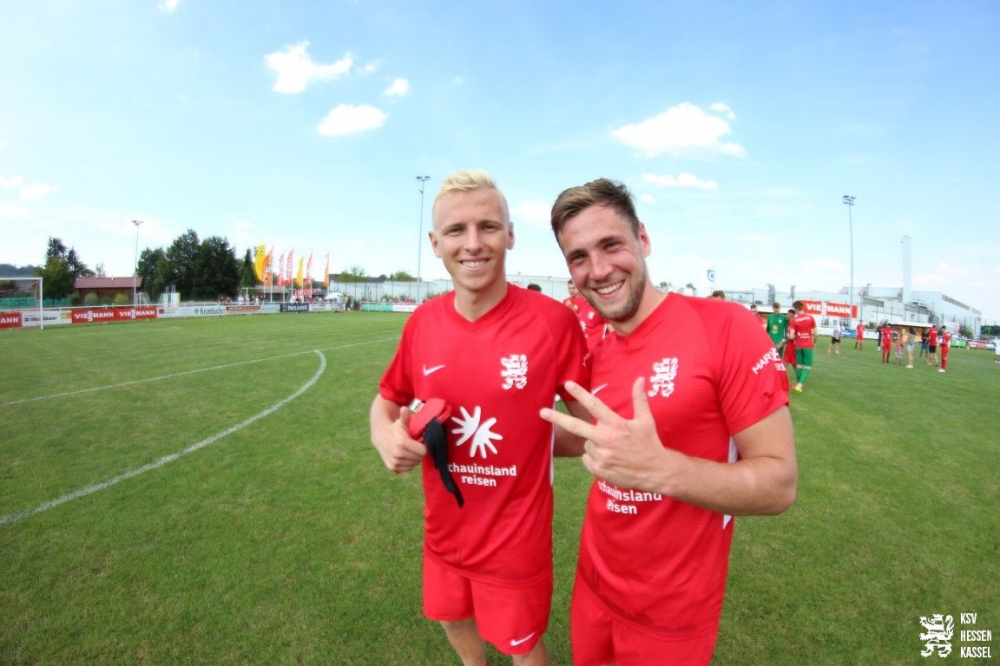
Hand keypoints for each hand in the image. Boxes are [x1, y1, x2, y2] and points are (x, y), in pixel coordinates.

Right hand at [373, 404, 426, 473]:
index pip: (423, 451)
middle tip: (415, 446)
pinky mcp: (392, 467)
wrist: (379, 436)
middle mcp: (398, 454)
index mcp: (402, 443)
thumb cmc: (394, 428)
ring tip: (410, 450)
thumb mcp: (400, 422)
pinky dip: (409, 463)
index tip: (421, 442)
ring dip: (415, 458)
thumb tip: (404, 408)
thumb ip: (405, 416)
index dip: (424, 446)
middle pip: (419, 458)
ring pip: (414, 464)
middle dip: (420, 452)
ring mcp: (395, 462)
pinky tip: (405, 456)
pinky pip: (408, 468)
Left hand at [540, 378, 677, 492]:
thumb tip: (640, 378)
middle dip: (557, 417)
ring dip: (593, 443)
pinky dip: (593, 457)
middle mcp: (606, 439)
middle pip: (576, 426)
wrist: (655, 472)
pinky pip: (587, 459)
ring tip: (612, 447)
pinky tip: (608, 458)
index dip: (580, 393)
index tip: (568, 384)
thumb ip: (639, 398)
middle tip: (542, 411)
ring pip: (586, 444)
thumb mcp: (646, 420)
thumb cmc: (650, 443)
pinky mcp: (599, 469)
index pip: (595, 406)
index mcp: (616, 425)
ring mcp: (601, 455)